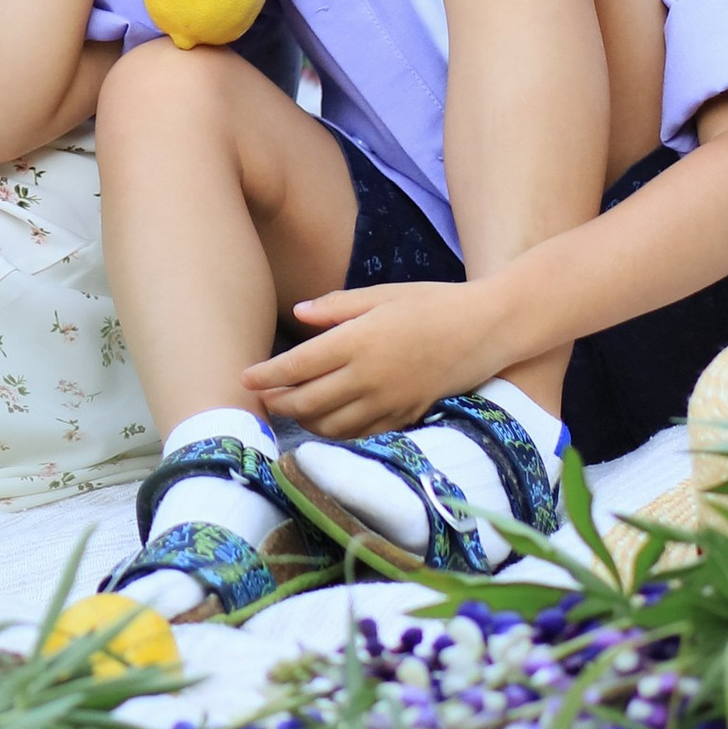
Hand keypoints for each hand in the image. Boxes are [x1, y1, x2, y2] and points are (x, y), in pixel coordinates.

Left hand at [246, 281, 499, 439]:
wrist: (483, 330)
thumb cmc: (430, 303)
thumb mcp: (380, 294)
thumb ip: (335, 307)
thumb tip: (298, 315)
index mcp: (357, 342)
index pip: (298, 366)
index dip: (267, 376)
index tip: (244, 378)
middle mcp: (368, 378)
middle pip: (308, 402)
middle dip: (278, 403)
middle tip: (260, 399)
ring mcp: (387, 402)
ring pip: (332, 425)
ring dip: (303, 422)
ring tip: (288, 413)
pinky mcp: (404, 416)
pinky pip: (361, 435)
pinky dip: (337, 434)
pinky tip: (326, 425)